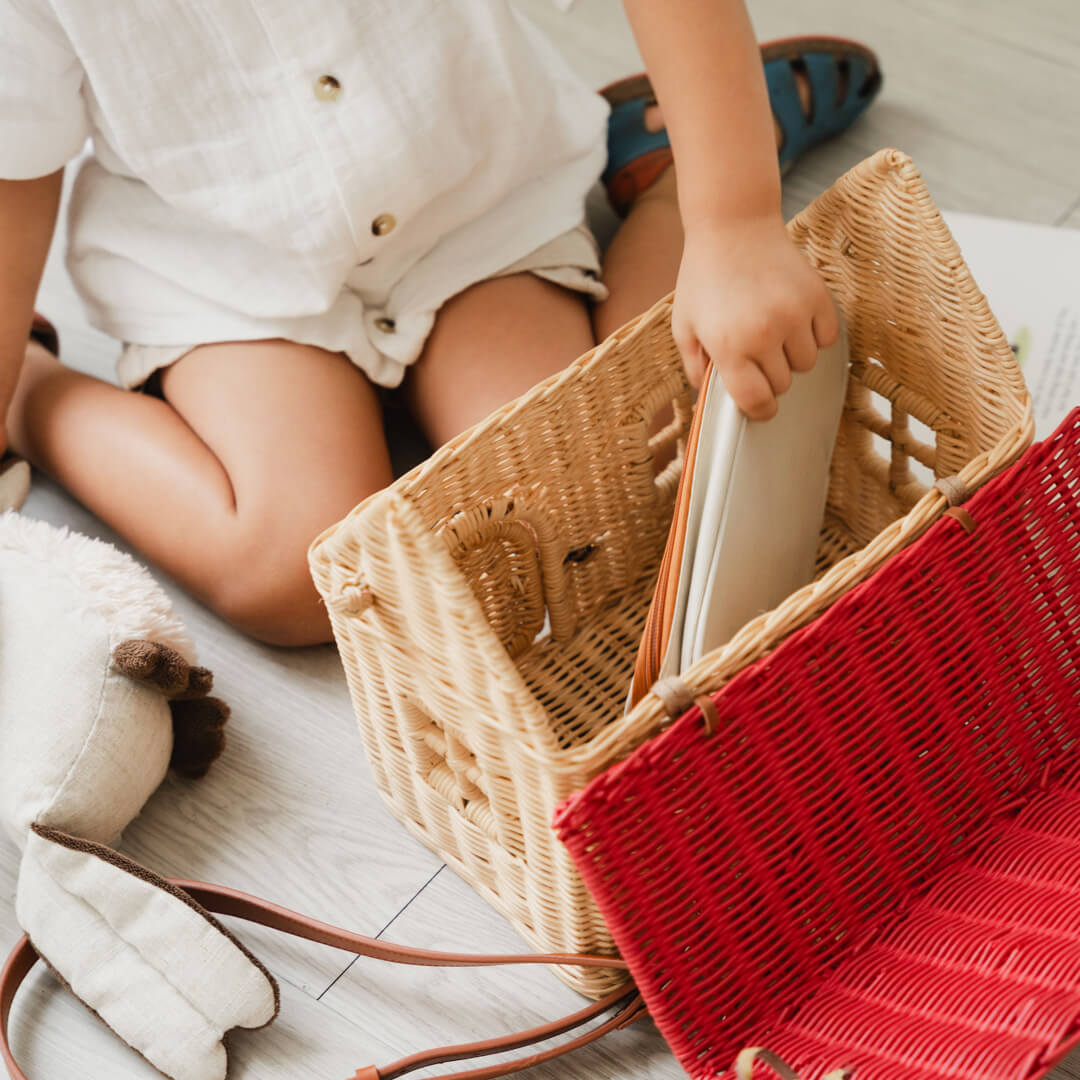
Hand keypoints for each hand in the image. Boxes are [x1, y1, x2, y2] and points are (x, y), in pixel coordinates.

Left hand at [672, 213, 838, 419]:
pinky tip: (793, 320)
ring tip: (773, 334)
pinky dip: (814, 336)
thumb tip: (711, 397)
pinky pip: (827, 338)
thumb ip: (695, 367)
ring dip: (792, 357)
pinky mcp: (817, 296)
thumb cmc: (704, 278)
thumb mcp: (684, 326)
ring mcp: (795, 314)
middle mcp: (765, 334)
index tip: (759, 407)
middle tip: (756, 356)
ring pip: (807, 364)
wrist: (733, 226)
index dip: (759, 410)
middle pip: (783, 384)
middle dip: (770, 377)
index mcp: (730, 346)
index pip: (756, 401)